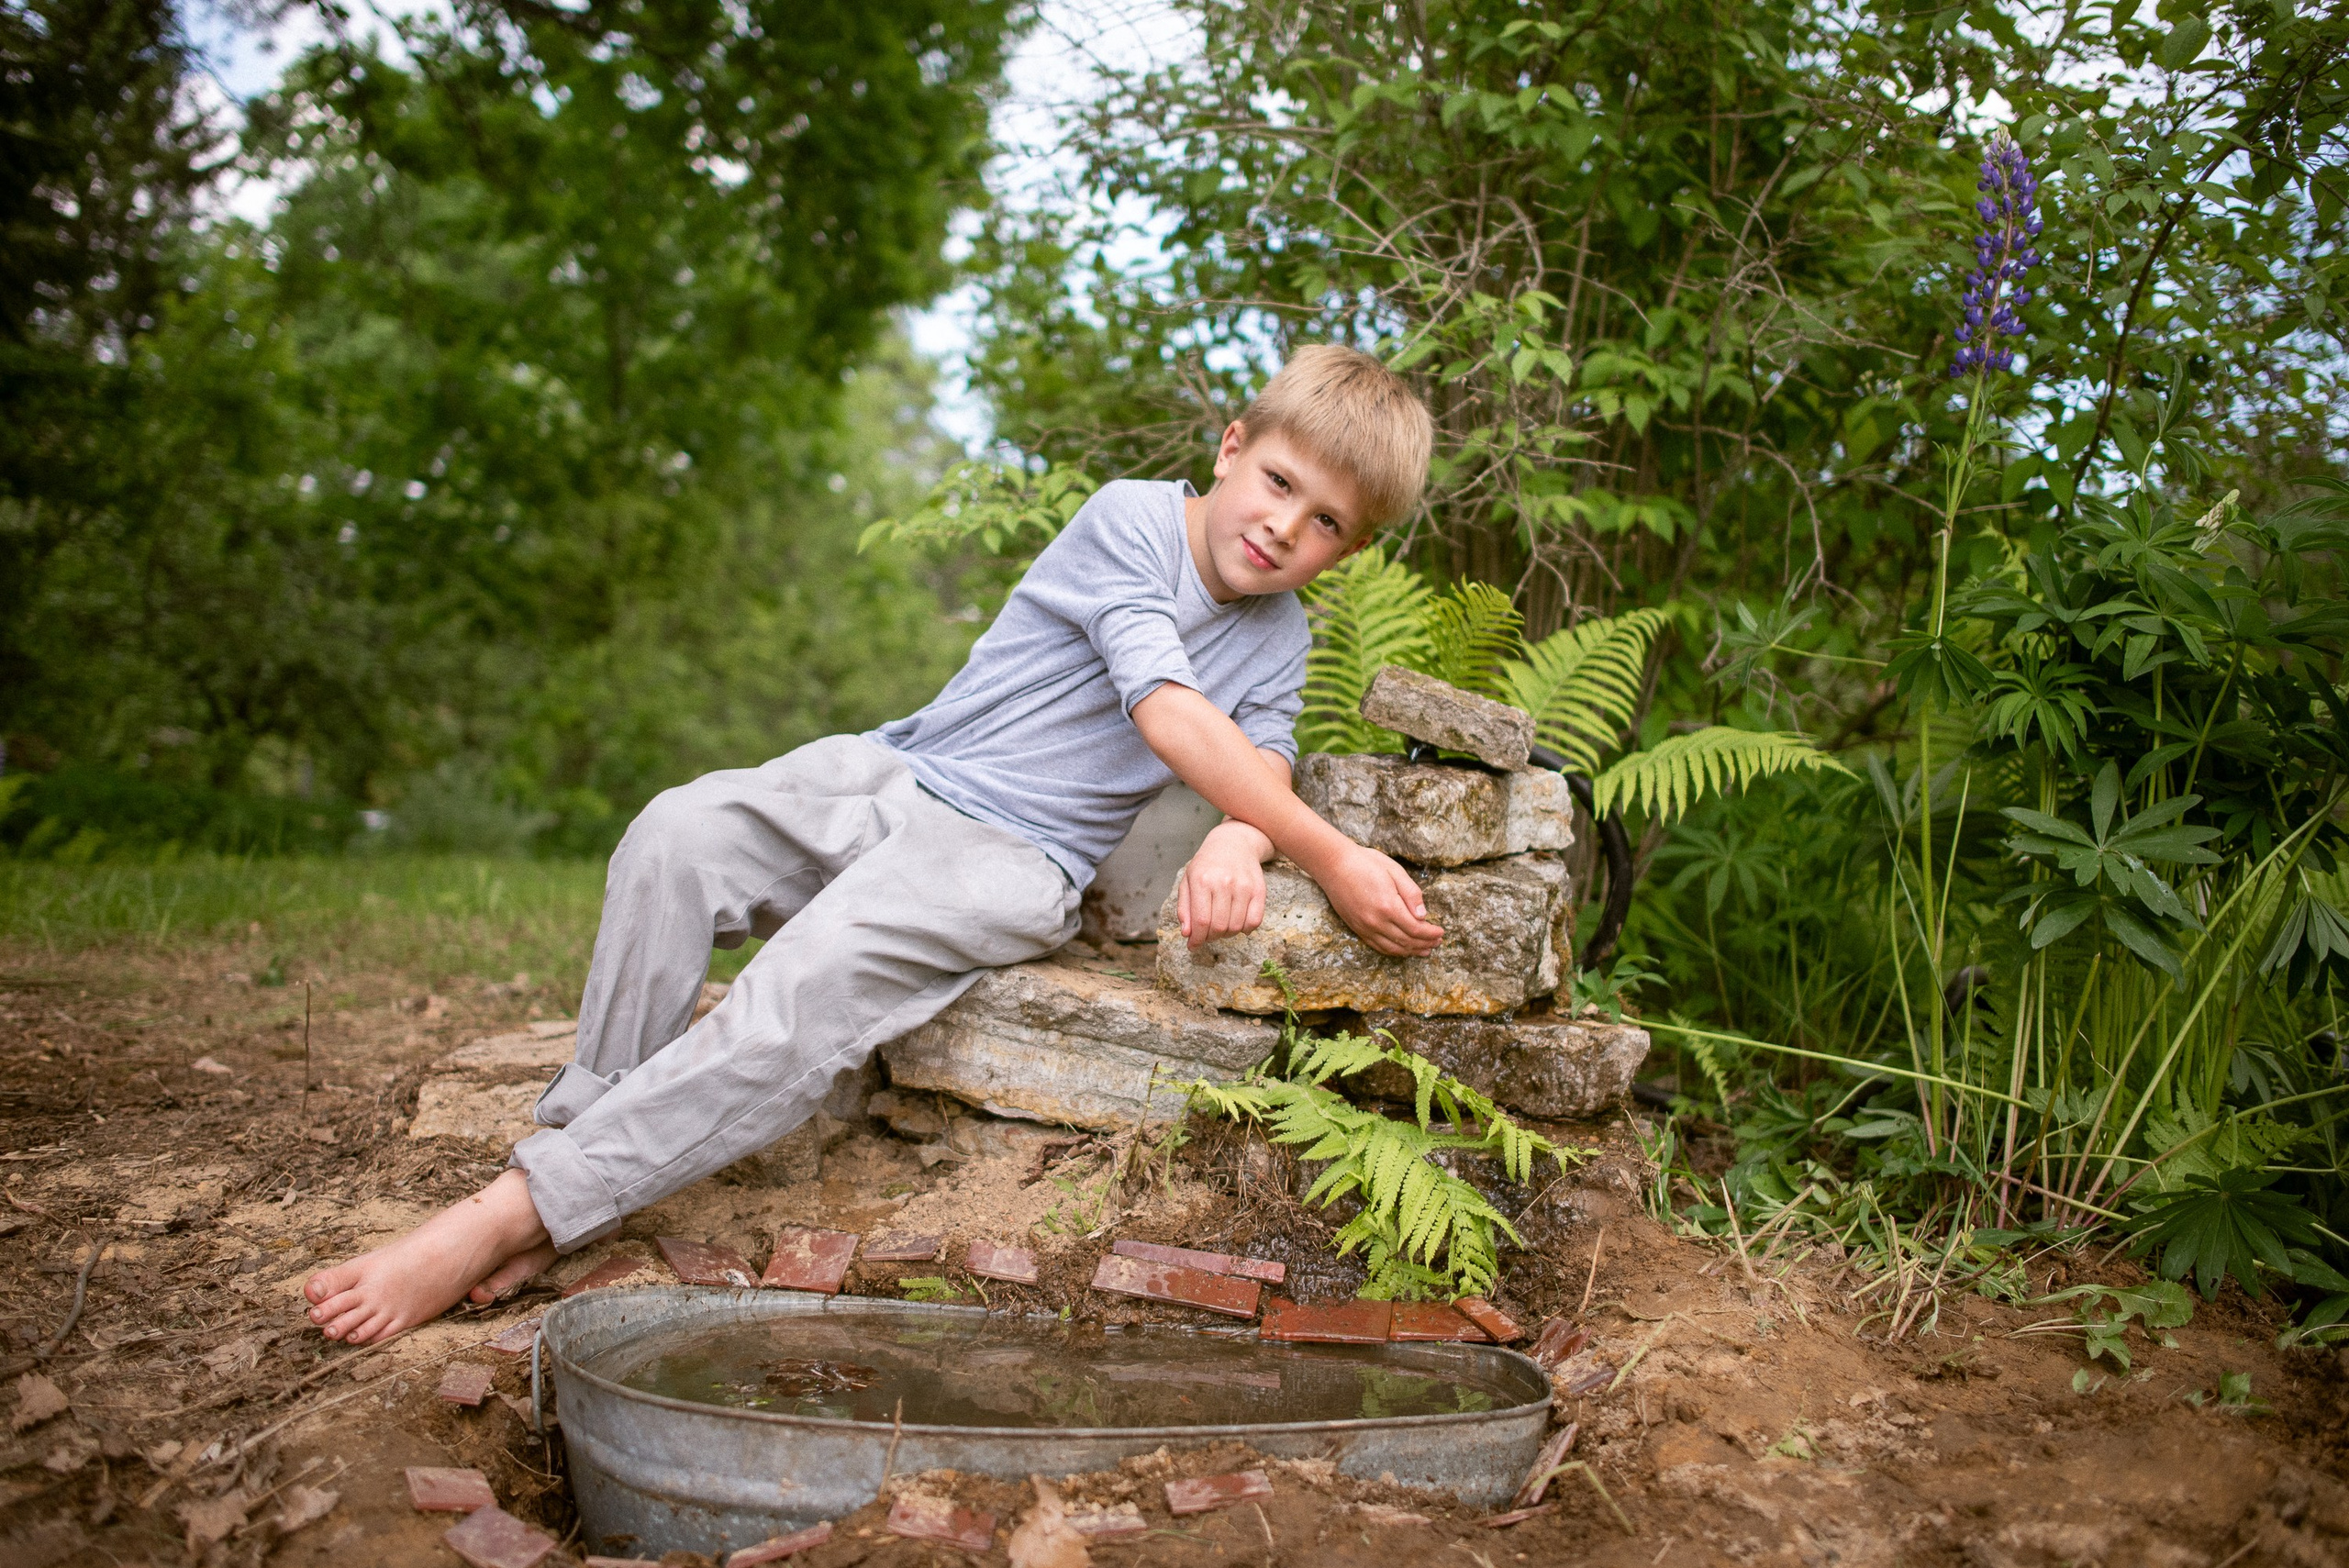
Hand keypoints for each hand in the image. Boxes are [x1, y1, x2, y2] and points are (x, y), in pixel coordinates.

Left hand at [1177, 823, 1269, 948]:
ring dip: (1227, 934)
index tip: (1193, 946)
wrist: (1234, 843)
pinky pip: (1255, 922)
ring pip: (1236, 927)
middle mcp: (1224, 883)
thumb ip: (1184, 908)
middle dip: (1210, 938)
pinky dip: (1245, 930)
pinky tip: (1237, 923)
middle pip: (1218, 927)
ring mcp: (1244, 886)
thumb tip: (1187, 933)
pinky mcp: (1259, 890)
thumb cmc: (1207, 865)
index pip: (1201, 921)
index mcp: (1202, 880)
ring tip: (1220, 927)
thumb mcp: (1188, 881)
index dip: (1197, 939)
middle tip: (1207, 935)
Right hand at [1315, 843, 1443, 956]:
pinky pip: (1378, 946)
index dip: (1431, 934)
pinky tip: (1402, 950)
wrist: (1334, 865)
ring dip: (1411, 951)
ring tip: (1425, 950)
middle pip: (1406, 941)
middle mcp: (1376, 921)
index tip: (1441, 932)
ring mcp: (1365, 927)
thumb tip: (1423, 916)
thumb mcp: (1395, 871)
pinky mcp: (1357, 928)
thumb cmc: (1366, 863)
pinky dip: (1393, 951)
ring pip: (1393, 948)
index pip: (1416, 929)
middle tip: (1437, 943)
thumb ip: (1411, 894)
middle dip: (1425, 944)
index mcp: (1389, 906)